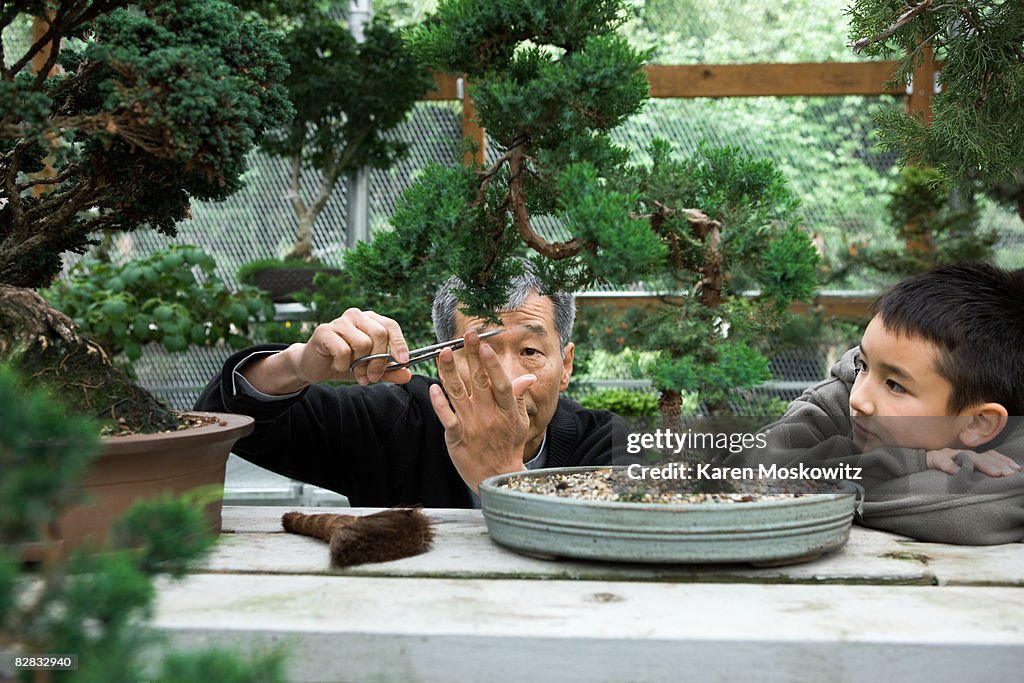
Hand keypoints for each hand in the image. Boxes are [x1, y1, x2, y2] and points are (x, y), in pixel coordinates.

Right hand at [241, 308, 412, 394]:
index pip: (391, 326)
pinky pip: (343, 350)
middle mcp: (357, 316)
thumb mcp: (371, 369)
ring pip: (362, 343)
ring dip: (360, 365)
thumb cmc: (346, 363)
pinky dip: (343, 364)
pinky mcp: (324, 330)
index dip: (399, 343)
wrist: (316, 367)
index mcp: (371, 320)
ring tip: (355, 372)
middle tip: (373, 378)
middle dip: (379, 361)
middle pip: (379, 334)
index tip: (403, 362)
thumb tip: (407, 375)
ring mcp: (340, 321)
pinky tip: (337, 365)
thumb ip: (389, 371)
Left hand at [428, 331, 535, 492]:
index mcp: (506, 411)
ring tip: (443, 352)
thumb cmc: (509, 446)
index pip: (500, 383)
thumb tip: (528, 376)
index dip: (492, 364)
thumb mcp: (520, 422)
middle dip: (472, 356)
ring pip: (458, 393)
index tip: (486, 346)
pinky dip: (439, 402)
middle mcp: (488, 415)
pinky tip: (433, 387)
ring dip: (449, 372)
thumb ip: (518, 397)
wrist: (497, 477)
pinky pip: (446, 416)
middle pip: (478, 381)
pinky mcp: (456, 436)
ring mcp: (471, 425)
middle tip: (467, 335)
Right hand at [926, 448, 1021, 476]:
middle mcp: (959, 453)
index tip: (1016, 469)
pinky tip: (960, 473)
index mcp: (966, 456)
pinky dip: (952, 467)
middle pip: (981, 455)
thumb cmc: (937, 471)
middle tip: (1009, 474)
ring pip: (966, 457)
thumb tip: (993, 480)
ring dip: (983, 464)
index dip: (1003, 460)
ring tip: (995, 473)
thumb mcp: (956, 471)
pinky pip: (944, 463)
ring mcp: (947, 454)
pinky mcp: (933, 459)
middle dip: (997, 464)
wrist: (913, 464)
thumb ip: (971, 473)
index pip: (988, 454)